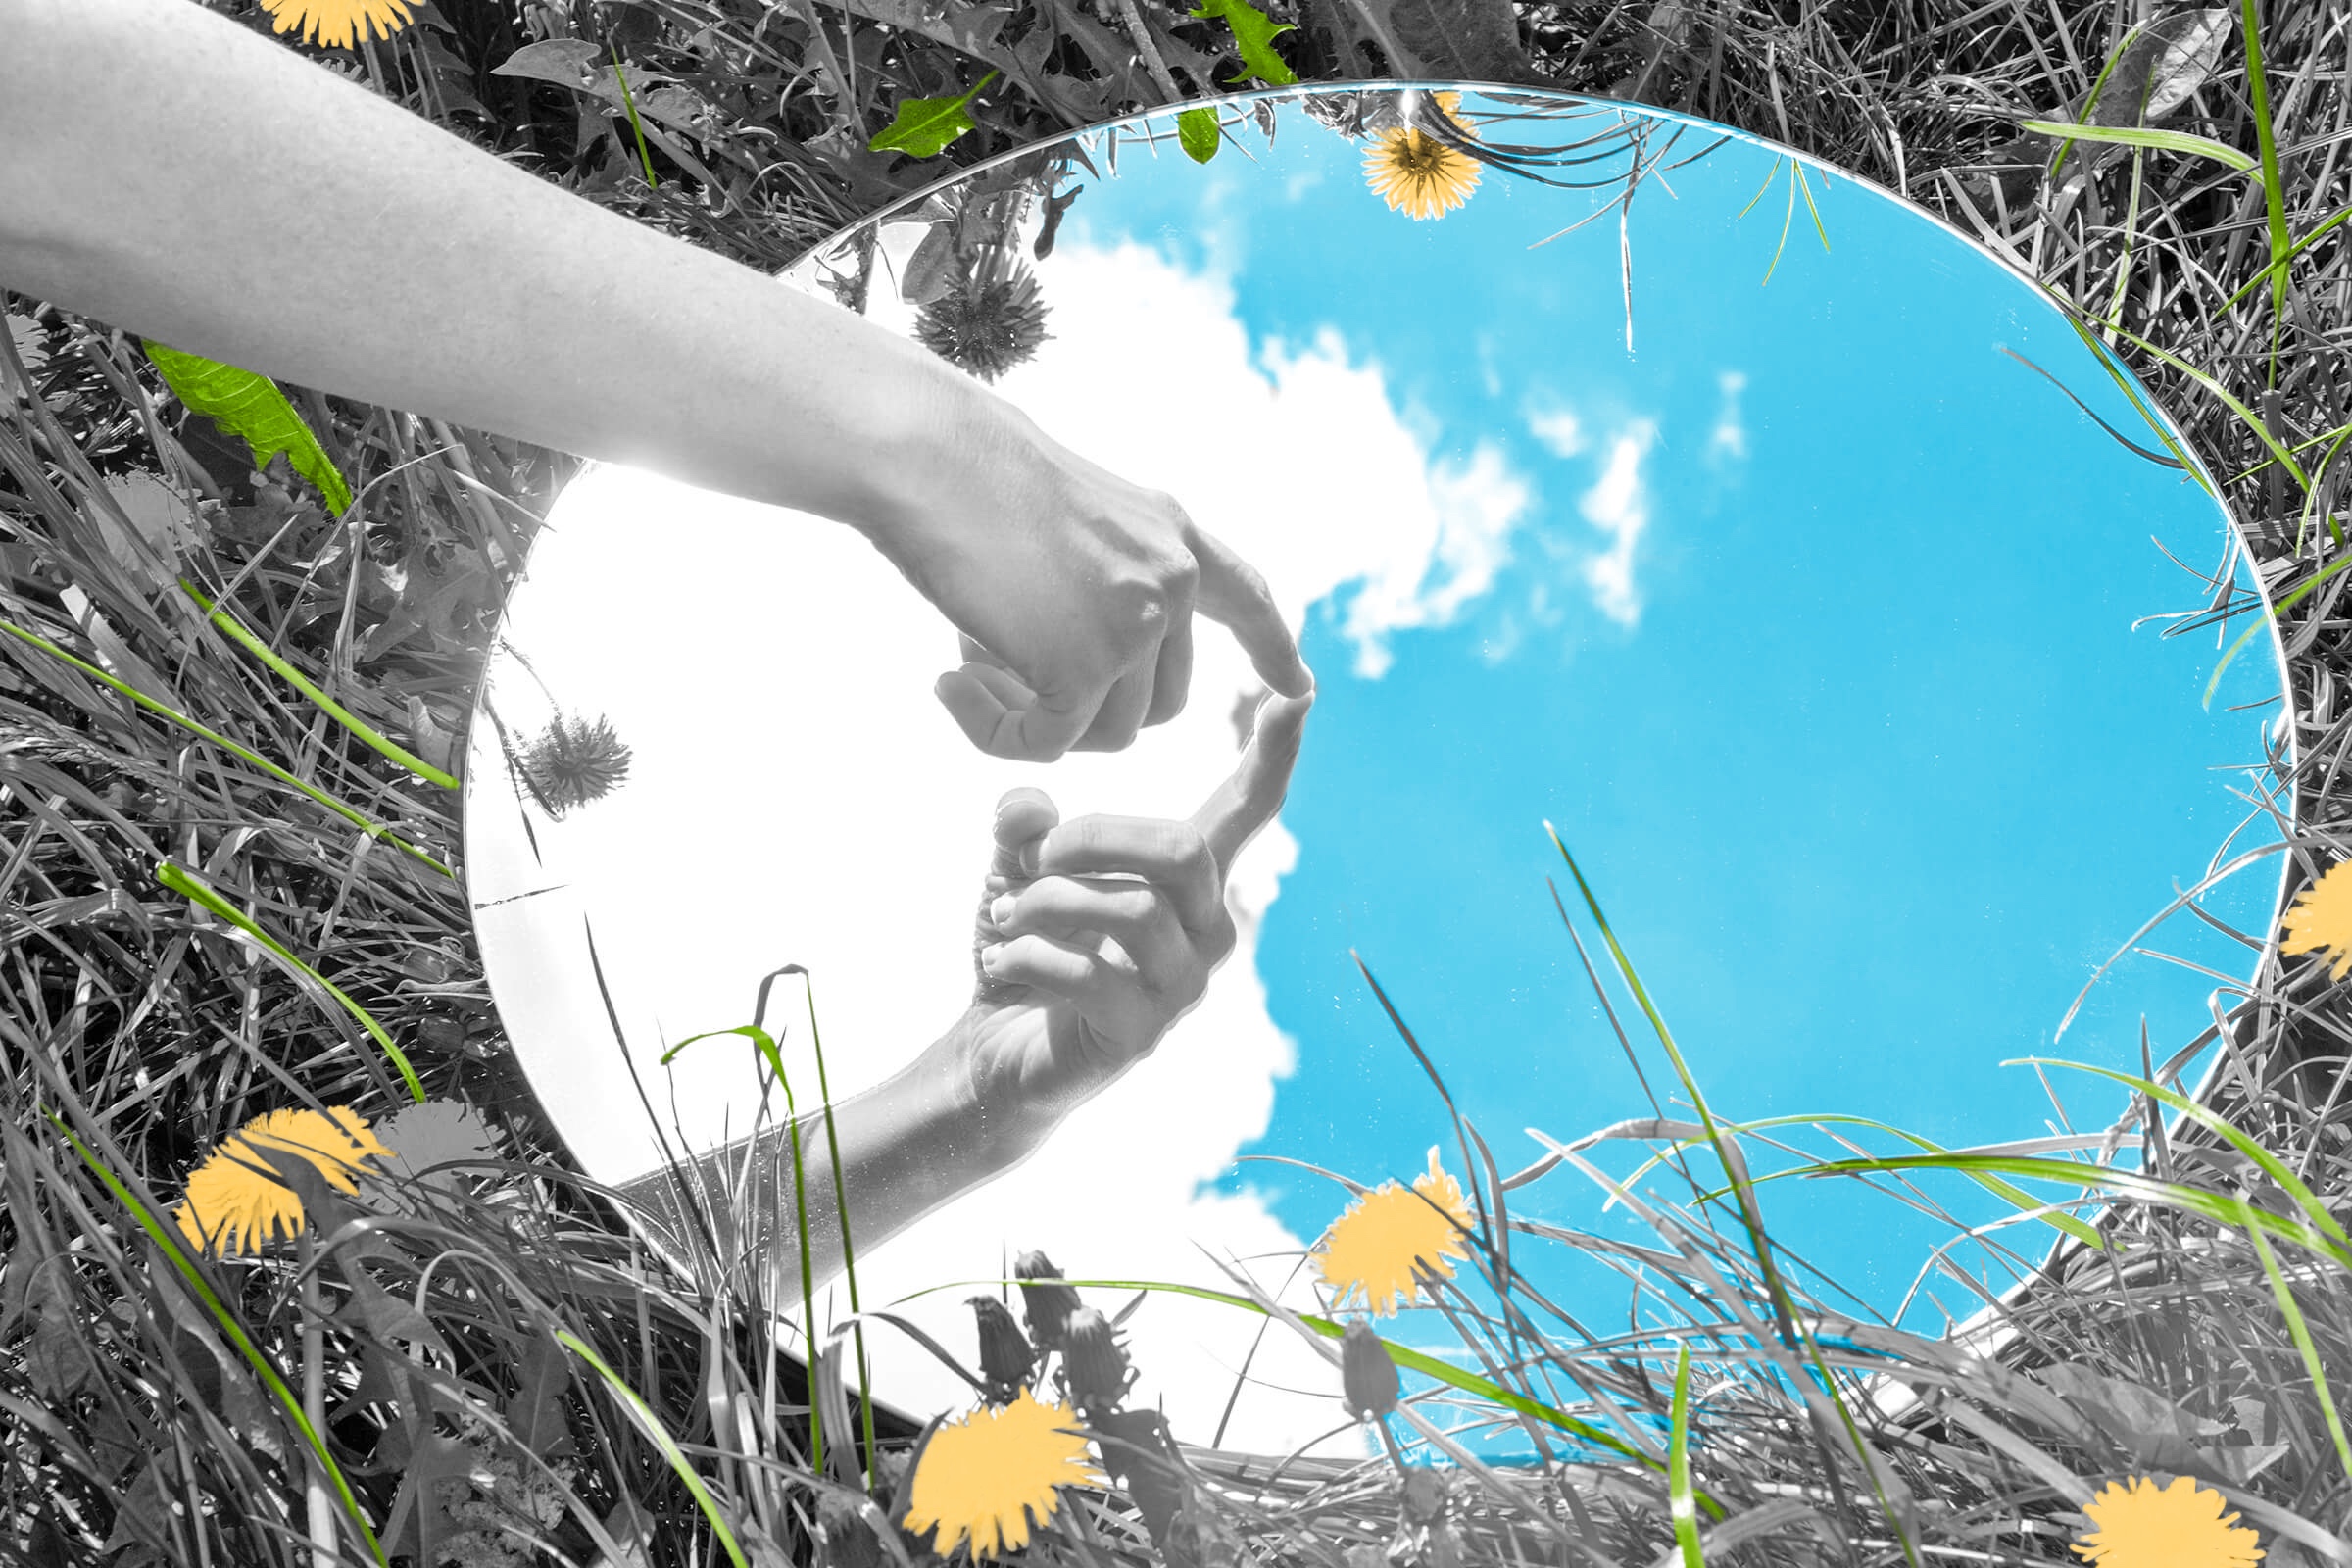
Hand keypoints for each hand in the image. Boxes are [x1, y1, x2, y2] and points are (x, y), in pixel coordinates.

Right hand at [871, 403, 1311, 762]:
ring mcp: (1136, 624)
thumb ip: (1107, 576)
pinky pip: (1049, 742)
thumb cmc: (972, 475)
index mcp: (1173, 535)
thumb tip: (1093, 666)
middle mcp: (1173, 579)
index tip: (1300, 686)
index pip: (1245, 598)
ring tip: (968, 669)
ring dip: (1036, 720)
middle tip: (1002, 676)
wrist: (933, 456)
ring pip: (1109, 731)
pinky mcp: (1084, 665)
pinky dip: (995, 732)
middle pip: (1161, 702)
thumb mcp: (1072, 517)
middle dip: (1090, 709)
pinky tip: (948, 686)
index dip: (1271, 647)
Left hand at [950, 688, 1311, 1144]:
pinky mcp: (1143, 1034)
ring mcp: (1182, 987)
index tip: (1302, 691)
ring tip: (1000, 916)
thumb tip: (1024, 809)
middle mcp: (1206, 930)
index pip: (1248, 809)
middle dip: (1094, 839)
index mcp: (1189, 880)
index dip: (1276, 753)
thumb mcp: (1017, 870)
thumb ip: (1026, 827)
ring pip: (1130, 910)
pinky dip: (1025, 956)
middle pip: (1183, 850)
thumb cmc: (1025, 946)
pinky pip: (1088, 973)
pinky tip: (999, 962)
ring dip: (1044, 903)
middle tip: (1033, 860)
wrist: (996, 1052)